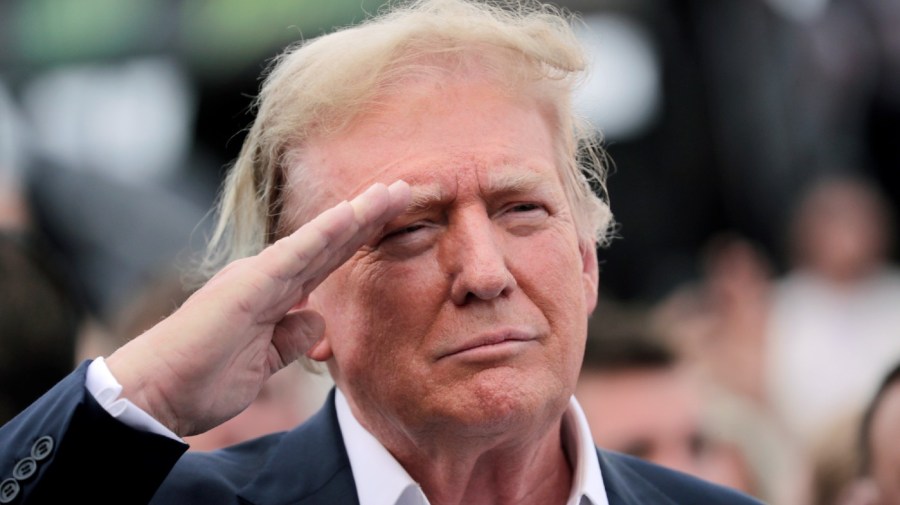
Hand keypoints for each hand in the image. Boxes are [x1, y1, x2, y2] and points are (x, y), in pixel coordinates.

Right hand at [105, 181, 410, 435]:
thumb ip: (291, 337)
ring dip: (358, 215)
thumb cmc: (201, 380)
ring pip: (318, 239)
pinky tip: (351, 214)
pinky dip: (324, 233)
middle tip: (406, 190)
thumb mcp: (263, 364)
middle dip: (369, 217)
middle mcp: (267, 276)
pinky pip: (294, 255)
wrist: (154, 394)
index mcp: (272, 293)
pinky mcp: (247, 286)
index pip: (327, 260)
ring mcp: (258, 276)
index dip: (360, 238)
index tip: (393, 219)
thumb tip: (316, 316)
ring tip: (394, 191)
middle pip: (330, 242)